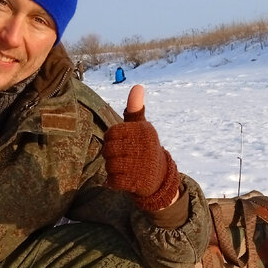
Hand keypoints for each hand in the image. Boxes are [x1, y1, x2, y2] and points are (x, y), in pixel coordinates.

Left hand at [102, 85, 180, 211]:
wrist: (159, 177)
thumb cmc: (144, 147)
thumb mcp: (142, 127)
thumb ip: (135, 109)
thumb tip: (137, 86)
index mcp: (144, 130)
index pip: (111, 133)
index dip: (111, 139)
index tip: (119, 143)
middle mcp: (145, 146)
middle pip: (108, 149)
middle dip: (110, 155)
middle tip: (119, 156)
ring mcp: (142, 165)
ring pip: (109, 165)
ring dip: (111, 169)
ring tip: (122, 167)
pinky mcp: (137, 181)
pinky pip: (113, 180)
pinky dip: (113, 181)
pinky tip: (122, 178)